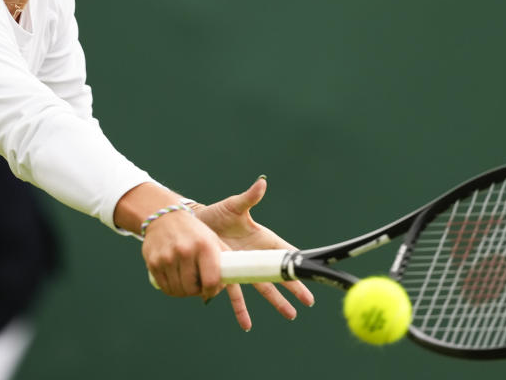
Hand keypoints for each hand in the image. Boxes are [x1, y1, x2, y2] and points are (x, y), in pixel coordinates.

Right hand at [141, 208, 224, 301]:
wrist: (164, 216)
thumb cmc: (194, 232)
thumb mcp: (212, 240)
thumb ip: (224, 261)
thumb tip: (231, 286)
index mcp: (204, 245)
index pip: (211, 281)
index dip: (212, 291)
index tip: (211, 290)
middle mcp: (185, 250)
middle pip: (192, 289)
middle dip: (197, 292)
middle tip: (197, 286)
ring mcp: (168, 257)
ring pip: (178, 290)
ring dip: (184, 291)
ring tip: (186, 281)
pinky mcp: (154, 262)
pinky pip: (165, 288)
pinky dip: (171, 289)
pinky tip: (175, 280)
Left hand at [194, 176, 314, 330]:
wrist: (194, 226)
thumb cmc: (217, 213)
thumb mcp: (233, 206)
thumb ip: (249, 198)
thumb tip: (262, 182)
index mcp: (262, 239)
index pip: (284, 253)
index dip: (297, 263)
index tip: (311, 272)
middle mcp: (255, 256)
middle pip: (278, 275)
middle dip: (294, 287)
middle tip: (309, 300)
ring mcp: (243, 269)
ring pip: (263, 288)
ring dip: (276, 302)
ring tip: (290, 315)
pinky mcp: (228, 276)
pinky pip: (236, 295)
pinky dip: (241, 309)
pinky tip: (246, 324)